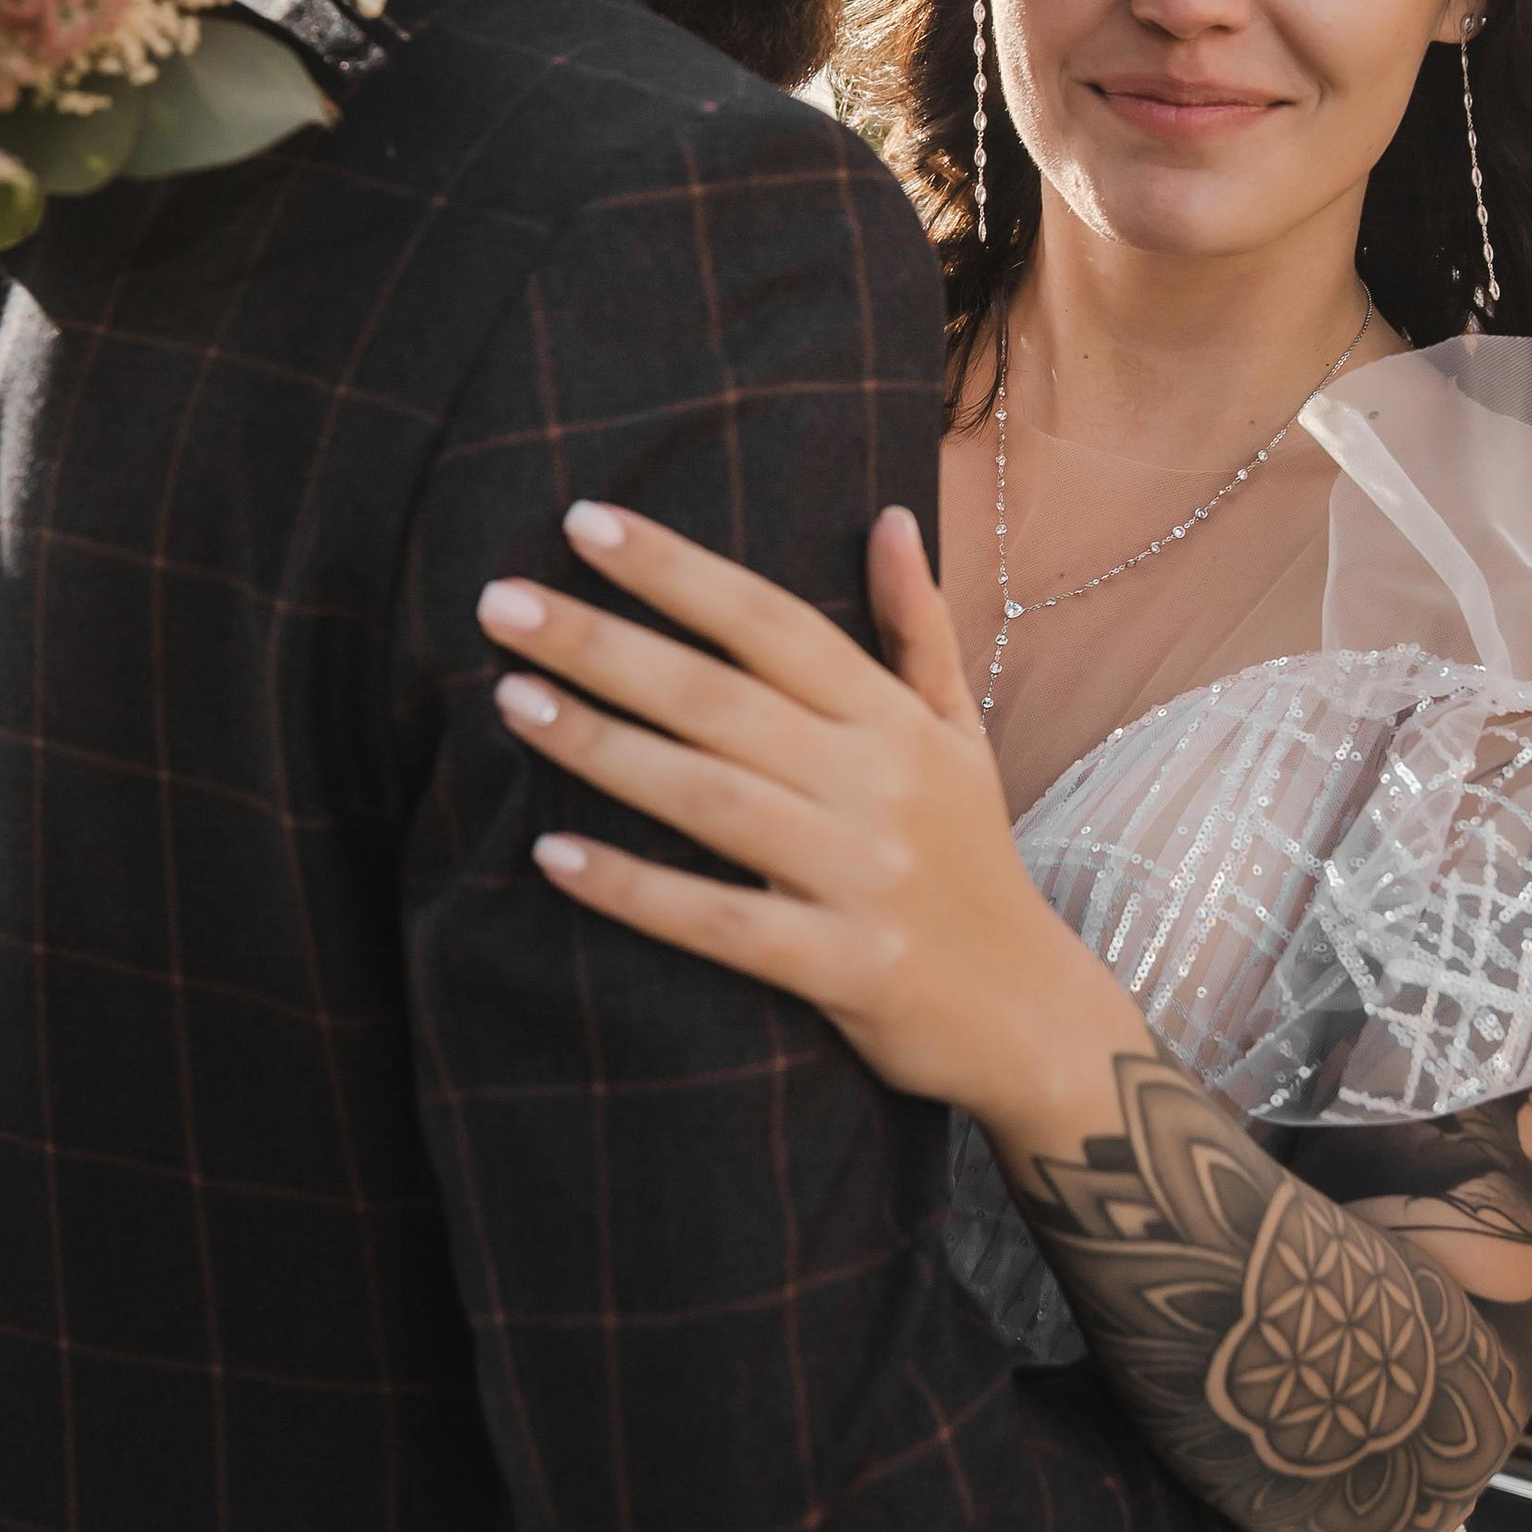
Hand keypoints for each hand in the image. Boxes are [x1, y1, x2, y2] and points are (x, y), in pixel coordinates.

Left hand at [475, 499, 1138, 1134]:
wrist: (1031, 1017)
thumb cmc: (971, 860)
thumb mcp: (959, 735)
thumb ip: (918, 626)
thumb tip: (886, 514)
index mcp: (894, 721)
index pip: (770, 621)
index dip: (676, 569)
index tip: (583, 522)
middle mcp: (880, 785)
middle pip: (720, 697)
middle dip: (604, 642)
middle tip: (500, 602)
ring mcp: (862, 876)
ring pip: (710, 798)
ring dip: (603, 746)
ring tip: (509, 700)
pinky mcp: (844, 968)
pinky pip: (721, 924)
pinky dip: (636, 890)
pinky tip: (551, 855)